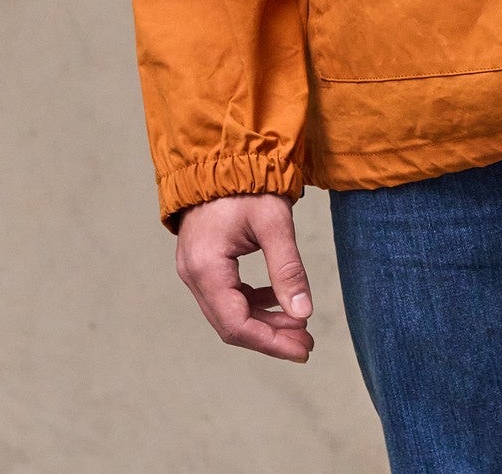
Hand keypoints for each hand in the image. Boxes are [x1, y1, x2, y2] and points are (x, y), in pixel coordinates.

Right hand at [175, 193, 314, 362]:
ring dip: (264, 321)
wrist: (221, 153)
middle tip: (308, 342)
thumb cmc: (247, 183)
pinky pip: (226, 294)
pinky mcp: (203, 261)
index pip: (236, 324)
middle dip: (271, 335)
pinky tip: (278, 300)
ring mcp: (194, 268)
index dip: (271, 343)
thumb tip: (304, 314)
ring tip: (299, 325)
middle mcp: (193, 274)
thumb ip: (287, 269)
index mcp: (206, 267)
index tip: (303, 349)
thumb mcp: (274, 222)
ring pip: (229, 310)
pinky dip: (253, 302)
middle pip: (231, 323)